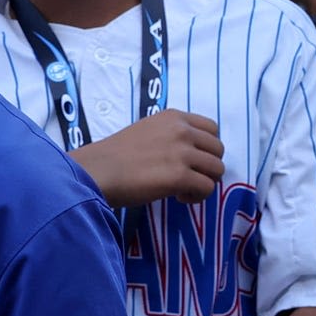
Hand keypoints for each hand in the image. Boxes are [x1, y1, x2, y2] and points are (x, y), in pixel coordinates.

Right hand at [72, 109, 222, 207]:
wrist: (97, 171)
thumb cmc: (116, 156)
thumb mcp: (148, 131)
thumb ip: (172, 136)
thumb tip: (191, 154)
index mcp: (174, 117)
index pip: (212, 129)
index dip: (207, 148)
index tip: (192, 160)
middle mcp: (182, 130)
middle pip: (218, 150)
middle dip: (208, 167)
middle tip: (189, 178)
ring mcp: (182, 152)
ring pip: (217, 169)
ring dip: (204, 182)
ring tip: (183, 190)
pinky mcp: (180, 176)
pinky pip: (207, 188)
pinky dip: (197, 197)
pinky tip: (178, 197)